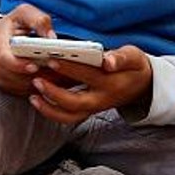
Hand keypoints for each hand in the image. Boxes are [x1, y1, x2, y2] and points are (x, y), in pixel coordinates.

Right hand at [0, 4, 55, 97]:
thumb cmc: (13, 24)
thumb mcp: (24, 13)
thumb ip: (38, 21)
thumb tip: (51, 37)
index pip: (4, 59)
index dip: (19, 65)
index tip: (35, 66)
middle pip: (16, 76)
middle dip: (38, 75)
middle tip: (57, 72)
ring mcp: (0, 77)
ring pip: (22, 87)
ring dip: (42, 84)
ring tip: (61, 77)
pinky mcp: (7, 86)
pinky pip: (24, 92)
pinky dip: (40, 89)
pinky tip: (55, 82)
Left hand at [28, 45, 152, 124]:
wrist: (141, 86)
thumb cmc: (133, 66)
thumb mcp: (133, 57)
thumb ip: (121, 58)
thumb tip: (108, 61)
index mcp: (112, 83)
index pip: (88, 76)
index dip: (70, 68)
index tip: (52, 59)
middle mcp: (101, 99)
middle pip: (75, 101)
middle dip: (54, 92)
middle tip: (37, 79)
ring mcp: (94, 108)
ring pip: (69, 115)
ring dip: (49, 107)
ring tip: (33, 94)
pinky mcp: (88, 111)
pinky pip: (68, 118)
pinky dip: (51, 112)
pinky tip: (37, 100)